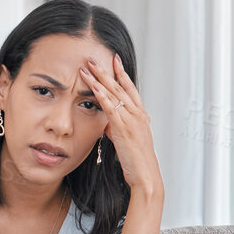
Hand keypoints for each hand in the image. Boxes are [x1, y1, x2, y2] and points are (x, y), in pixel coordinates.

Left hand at [80, 52, 162, 194]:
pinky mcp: (124, 128)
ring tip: (88, 66)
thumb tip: (107, 123)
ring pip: (115, 93)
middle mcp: (138, 114)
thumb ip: (117, 129)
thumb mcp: (126, 141)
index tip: (114, 60)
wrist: (146, 175)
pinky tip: (94, 86)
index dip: (121, 74)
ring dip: (100, 78)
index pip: (130, 89)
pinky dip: (102, 95)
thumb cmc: (136, 162)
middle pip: (121, 86)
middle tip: (94, 58)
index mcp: (141, 116)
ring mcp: (132, 120)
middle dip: (106, 71)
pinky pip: (112, 107)